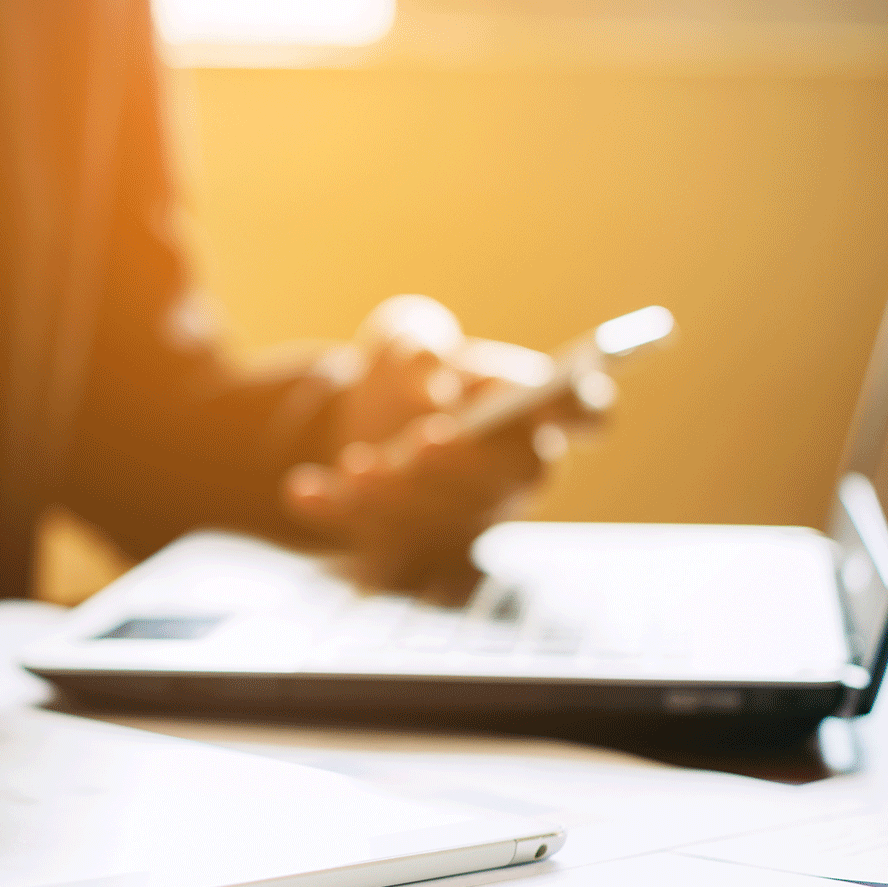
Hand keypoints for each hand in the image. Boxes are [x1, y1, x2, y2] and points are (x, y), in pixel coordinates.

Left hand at [283, 296, 606, 597]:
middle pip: (516, 475)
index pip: (583, 408)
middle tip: (421, 441)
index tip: (565, 396)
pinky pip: (385, 550)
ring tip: (354, 466)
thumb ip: (418, 342)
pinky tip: (303, 491)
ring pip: (451, 519)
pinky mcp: (417, 551)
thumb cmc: (404, 369)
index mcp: (528, 407)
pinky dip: (341, 519)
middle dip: (468, 462)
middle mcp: (513, 469)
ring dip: (401, 495)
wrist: (353, 419)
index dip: (584, 405)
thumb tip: (428, 377)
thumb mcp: (403, 335)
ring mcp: (470, 516)